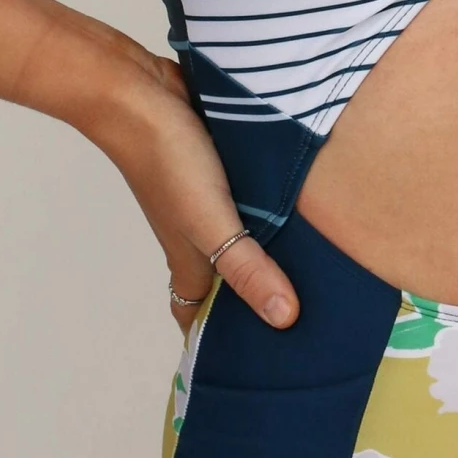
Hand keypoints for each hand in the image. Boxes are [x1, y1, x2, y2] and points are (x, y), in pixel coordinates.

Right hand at [62, 29, 300, 335]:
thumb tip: (285, 320)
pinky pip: (247, 199)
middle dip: (253, 299)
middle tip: (304, 319)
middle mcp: (196, 235)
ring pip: (239, 237)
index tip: (247, 366)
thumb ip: (247, 269)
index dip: (214, 341)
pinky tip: (308, 208)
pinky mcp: (220, 167)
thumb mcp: (213, 223)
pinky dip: (269, 208)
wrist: (137, 91)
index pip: (197, 315)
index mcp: (190, 259)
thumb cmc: (166, 161)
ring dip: (267, 251)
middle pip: (224, 279)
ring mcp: (207, 201)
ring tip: (320, 269)